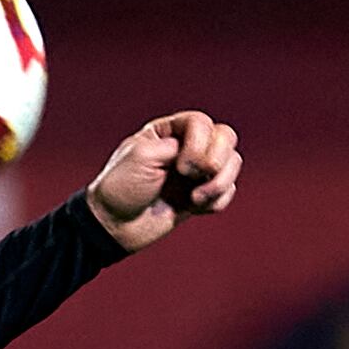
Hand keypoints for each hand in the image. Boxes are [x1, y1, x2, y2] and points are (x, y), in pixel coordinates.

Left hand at [82, 111, 242, 253]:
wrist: (115, 225)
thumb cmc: (121, 188)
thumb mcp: (141, 156)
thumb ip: (175, 146)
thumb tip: (203, 155)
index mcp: (167, 131)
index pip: (201, 122)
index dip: (199, 144)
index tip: (181, 167)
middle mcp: (186, 147)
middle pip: (225, 137)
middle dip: (218, 159)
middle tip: (193, 177)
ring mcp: (196, 171)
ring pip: (233, 163)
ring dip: (221, 183)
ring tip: (196, 199)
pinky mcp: (202, 195)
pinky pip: (229, 191)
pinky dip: (218, 201)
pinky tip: (195, 208)